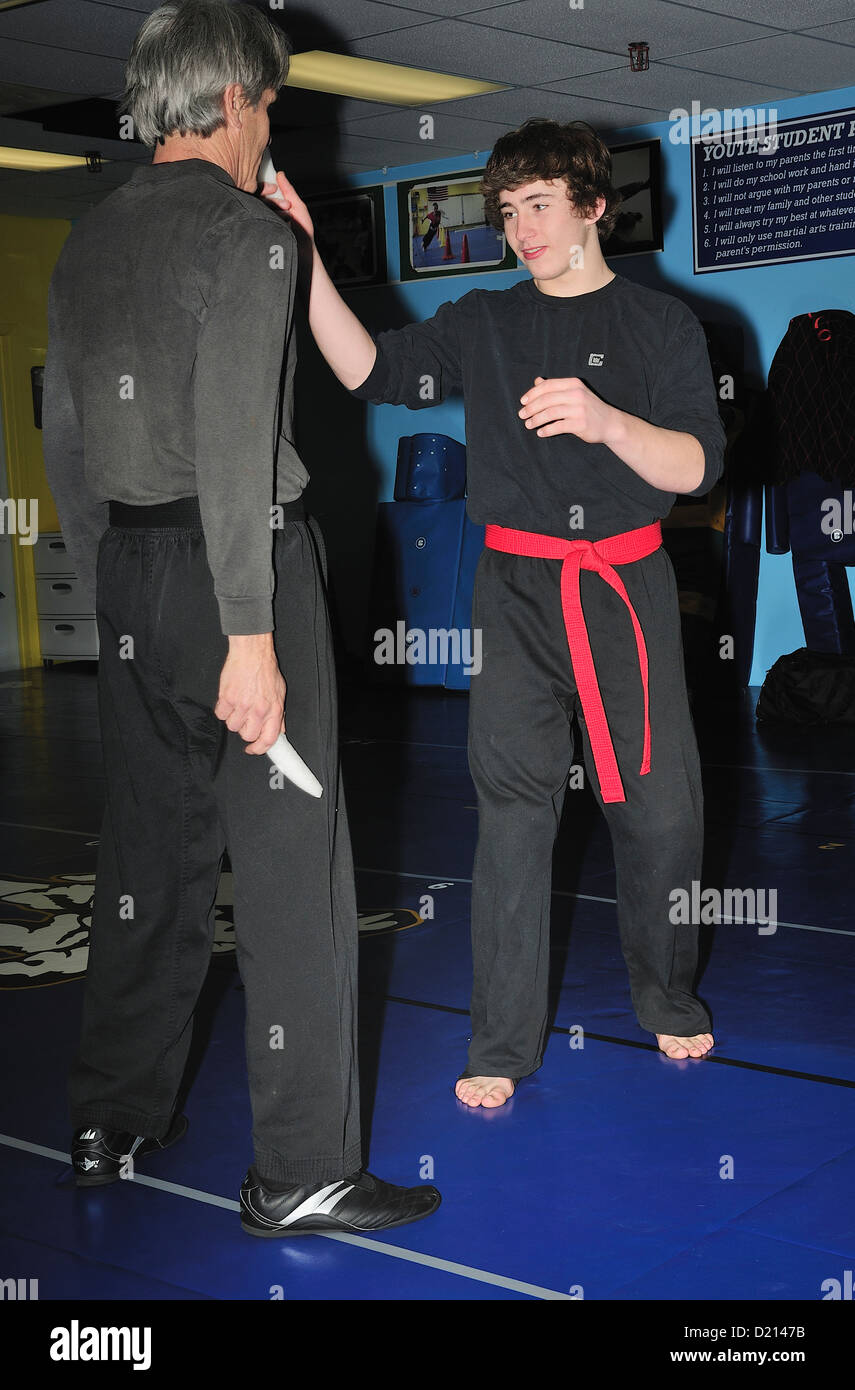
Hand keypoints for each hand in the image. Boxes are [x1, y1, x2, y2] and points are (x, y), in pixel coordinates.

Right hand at [214, 633, 285, 754]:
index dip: (259, 749)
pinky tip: (229, 700)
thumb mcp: (279, 692)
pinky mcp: (227, 698)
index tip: (253, 749)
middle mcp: (258, 710)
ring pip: (232, 726)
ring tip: (238, 705)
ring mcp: (242, 705)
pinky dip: (223, 710)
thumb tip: (279, 729)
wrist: (252, 653)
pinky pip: (221, 714)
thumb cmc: (265, 669)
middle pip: (247, 735)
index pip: (268, 739)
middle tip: (245, 719)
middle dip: (245, 730)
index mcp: (273, 710)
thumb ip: (279, 714)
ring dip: (233, 719)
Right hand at [260, 169, 314, 241]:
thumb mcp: (298, 206)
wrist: (303, 253)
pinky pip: (257, 223)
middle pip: (258, 200)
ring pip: (258, 210)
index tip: (273, 188)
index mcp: (273, 206)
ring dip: (275, 212)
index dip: (265, 187)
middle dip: (274, 201)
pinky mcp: (259, 233)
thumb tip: (280, 174)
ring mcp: (261, 224)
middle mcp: (265, 214)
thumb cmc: (303, 232)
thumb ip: (288, 190)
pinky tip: (280, 224)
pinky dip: (270, 221)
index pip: (261, 192)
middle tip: (287, 206)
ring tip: (288, 219)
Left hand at [518, 376, 622, 445]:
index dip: (533, 393)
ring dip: (536, 419)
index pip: (548, 386)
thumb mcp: (574, 393)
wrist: (610, 423)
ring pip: (550, 413)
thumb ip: (555, 387)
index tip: (523, 402)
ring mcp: (579, 409)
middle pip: (547, 399)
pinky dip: (547, 430)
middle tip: (522, 415)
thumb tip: (537, 381)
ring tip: (529, 425)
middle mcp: (577, 394)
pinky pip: (558, 426)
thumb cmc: (589, 408)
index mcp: (574, 384)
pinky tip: (541, 433)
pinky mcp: (580, 424)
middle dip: (531, 408)